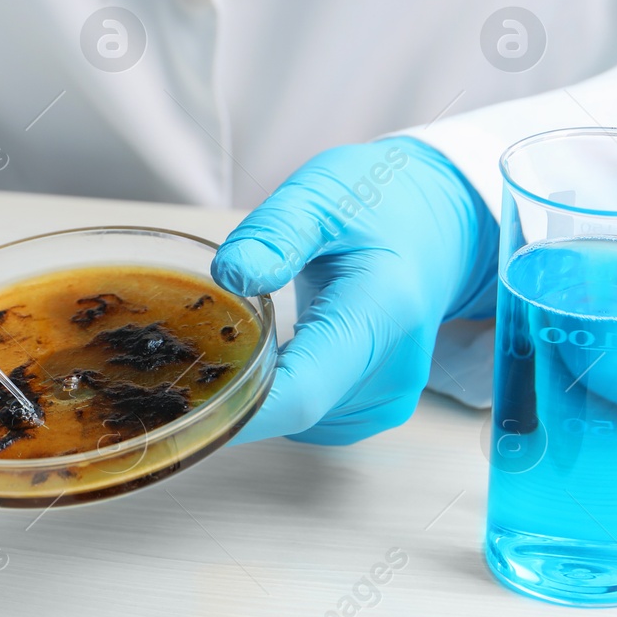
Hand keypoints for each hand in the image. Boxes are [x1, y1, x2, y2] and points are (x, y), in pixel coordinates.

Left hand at [211, 137, 498, 444]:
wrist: (437, 224)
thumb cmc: (379, 204)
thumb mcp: (321, 196)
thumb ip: (277, 233)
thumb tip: (230, 273)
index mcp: (380, 313)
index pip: (301, 394)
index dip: (238, 411)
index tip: (179, 403)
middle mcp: (394, 369)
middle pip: (293, 412)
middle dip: (234, 394)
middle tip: (188, 350)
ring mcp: (391, 395)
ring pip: (298, 421)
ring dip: (258, 392)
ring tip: (243, 334)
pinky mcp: (381, 406)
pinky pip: (313, 417)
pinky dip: (283, 392)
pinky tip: (274, 350)